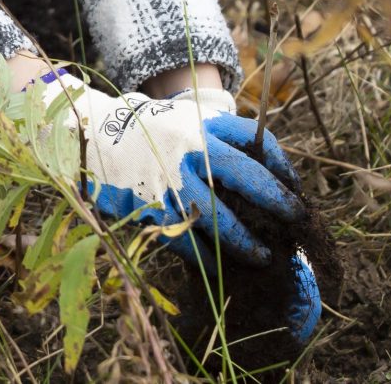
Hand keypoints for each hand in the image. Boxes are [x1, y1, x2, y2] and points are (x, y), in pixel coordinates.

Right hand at [35, 76, 298, 260]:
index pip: (253, 139)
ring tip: (264, 256)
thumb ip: (220, 139)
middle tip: (295, 220)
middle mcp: (190, 148)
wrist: (95, 136)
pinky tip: (219, 267)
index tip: (294, 185)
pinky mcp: (152, 205)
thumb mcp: (187, 122)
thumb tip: (268, 174)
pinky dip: (205, 256)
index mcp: (203, 124)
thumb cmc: (153, 135)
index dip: (280, 163)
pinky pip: (185, 238)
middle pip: (244, 174)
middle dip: (275, 200)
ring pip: (217, 214)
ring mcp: (170, 178)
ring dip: (244, 240)